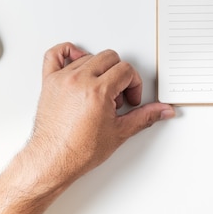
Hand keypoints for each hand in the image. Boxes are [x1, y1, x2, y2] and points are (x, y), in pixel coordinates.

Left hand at [27, 43, 174, 187]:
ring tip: (100, 91)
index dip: (134, 84)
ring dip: (99, 70)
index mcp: (98, 91)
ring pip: (89, 57)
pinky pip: (56, 54)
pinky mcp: (49, 81)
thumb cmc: (80, 150)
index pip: (126, 70)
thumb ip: (145, 116)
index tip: (130, 99)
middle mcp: (79, 80)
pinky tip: (78, 64)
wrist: (52, 160)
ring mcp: (63, 79)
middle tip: (117, 96)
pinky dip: (68, 53)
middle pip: (110, 58)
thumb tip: (163, 111)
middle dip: (120, 76)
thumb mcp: (120, 133)